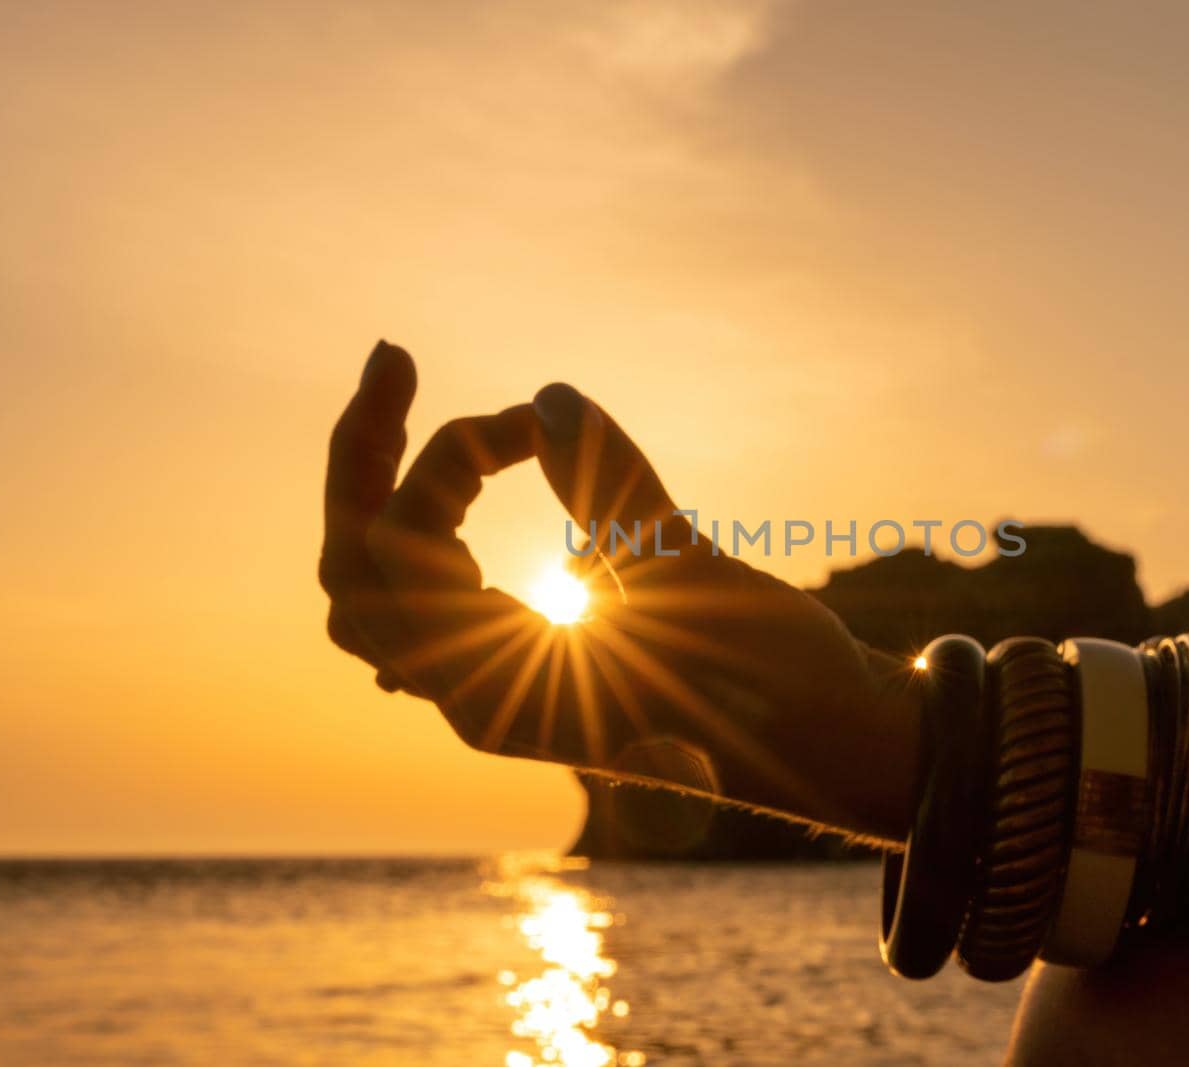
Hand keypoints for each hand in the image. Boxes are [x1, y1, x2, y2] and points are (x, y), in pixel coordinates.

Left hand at [320, 341, 919, 840]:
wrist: (835, 748)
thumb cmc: (779, 685)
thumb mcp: (699, 578)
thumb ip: (617, 488)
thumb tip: (549, 393)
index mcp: (499, 696)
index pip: (398, 555)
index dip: (447, 461)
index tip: (533, 424)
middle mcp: (477, 699)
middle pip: (353, 571)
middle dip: (360, 459)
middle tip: (394, 356)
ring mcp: (495, 687)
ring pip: (380, 590)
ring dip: (381, 491)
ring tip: (401, 396)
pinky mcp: (525, 667)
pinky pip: (428, 600)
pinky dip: (426, 526)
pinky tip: (461, 472)